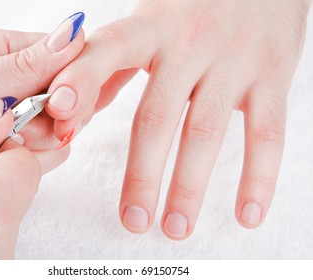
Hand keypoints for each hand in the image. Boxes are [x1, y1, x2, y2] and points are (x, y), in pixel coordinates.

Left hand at [0, 12, 83, 171]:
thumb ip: (27, 64)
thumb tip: (74, 31)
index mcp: (13, 52)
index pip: (72, 58)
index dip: (76, 84)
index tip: (59, 109)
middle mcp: (24, 81)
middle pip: (73, 97)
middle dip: (57, 119)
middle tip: (21, 131)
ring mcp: (25, 112)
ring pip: (63, 127)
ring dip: (40, 142)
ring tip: (2, 145)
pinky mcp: (22, 140)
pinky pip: (49, 151)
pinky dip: (34, 158)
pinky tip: (10, 156)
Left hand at [44, 0, 310, 238]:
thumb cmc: (194, 7)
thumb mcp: (150, 22)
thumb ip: (112, 62)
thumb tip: (76, 106)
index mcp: (150, 28)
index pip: (108, 53)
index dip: (82, 83)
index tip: (60, 121)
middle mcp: (189, 43)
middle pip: (157, 115)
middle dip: (142, 173)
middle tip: (133, 221)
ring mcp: (234, 60)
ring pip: (207, 131)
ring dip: (189, 186)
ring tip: (175, 228)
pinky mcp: (273, 75)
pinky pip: (267, 133)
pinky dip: (258, 178)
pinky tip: (246, 216)